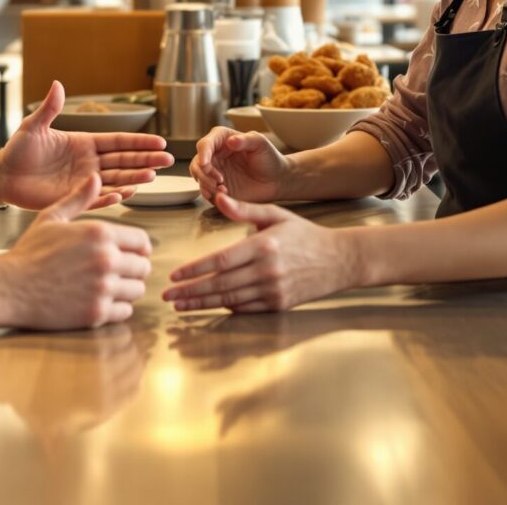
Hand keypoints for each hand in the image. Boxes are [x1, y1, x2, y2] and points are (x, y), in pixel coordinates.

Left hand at [0, 82, 172, 210]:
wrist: (3, 176)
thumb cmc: (18, 150)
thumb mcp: (33, 126)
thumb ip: (49, 108)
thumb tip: (57, 84)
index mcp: (84, 143)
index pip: (118, 142)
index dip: (139, 142)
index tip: (160, 142)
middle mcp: (88, 163)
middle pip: (124, 161)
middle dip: (146, 160)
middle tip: (168, 160)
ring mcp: (83, 181)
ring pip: (116, 180)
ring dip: (134, 179)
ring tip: (152, 177)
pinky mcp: (74, 198)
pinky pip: (96, 198)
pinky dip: (110, 196)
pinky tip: (124, 193)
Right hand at [3, 175, 153, 329]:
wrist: (8, 287)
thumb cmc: (28, 252)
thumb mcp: (51, 217)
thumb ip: (78, 198)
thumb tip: (95, 177)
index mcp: (100, 233)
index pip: (142, 241)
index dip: (138, 248)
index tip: (130, 254)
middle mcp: (106, 259)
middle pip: (143, 267)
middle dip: (132, 269)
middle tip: (116, 273)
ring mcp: (103, 288)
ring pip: (137, 290)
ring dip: (126, 290)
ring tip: (107, 287)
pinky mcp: (96, 313)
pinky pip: (125, 311)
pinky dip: (115, 309)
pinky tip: (98, 301)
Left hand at [162, 194, 358, 313]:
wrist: (338, 260)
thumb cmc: (305, 235)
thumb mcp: (276, 215)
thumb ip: (245, 210)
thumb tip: (220, 198)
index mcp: (263, 245)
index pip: (220, 261)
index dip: (195, 270)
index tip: (174, 276)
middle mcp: (267, 270)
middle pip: (220, 284)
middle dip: (190, 292)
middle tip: (168, 296)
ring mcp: (273, 290)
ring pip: (229, 299)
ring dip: (202, 303)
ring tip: (180, 305)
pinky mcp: (278, 304)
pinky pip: (245, 308)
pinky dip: (225, 307)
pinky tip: (208, 305)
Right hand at [191, 126, 289, 203]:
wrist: (277, 180)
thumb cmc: (270, 158)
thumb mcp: (261, 144)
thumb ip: (246, 140)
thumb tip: (230, 141)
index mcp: (223, 140)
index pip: (205, 144)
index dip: (203, 153)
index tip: (206, 163)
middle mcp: (215, 155)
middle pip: (197, 162)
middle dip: (203, 172)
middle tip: (218, 180)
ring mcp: (215, 172)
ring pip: (199, 177)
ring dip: (206, 184)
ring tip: (223, 189)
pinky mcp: (218, 188)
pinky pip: (206, 191)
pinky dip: (211, 194)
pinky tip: (224, 194)